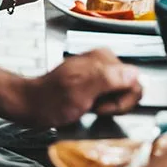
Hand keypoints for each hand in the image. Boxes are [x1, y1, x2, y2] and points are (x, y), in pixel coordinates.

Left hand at [20, 49, 143, 127]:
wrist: (31, 105)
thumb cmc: (50, 101)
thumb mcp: (80, 91)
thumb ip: (108, 80)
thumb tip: (133, 74)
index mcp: (105, 59)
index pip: (135, 82)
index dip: (121, 101)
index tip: (101, 107)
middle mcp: (105, 61)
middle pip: (130, 87)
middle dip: (116, 104)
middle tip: (94, 107)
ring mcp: (100, 71)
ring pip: (123, 93)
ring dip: (109, 105)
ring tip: (90, 106)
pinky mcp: (95, 80)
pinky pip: (112, 95)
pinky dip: (104, 105)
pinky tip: (90, 106)